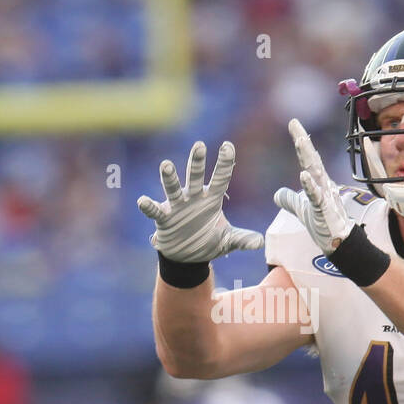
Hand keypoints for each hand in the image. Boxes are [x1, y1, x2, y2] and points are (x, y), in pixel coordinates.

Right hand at [137, 140, 263, 262]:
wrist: (187, 257)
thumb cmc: (208, 241)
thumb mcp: (227, 241)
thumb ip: (243, 238)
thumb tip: (260, 243)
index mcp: (211, 199)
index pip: (220, 178)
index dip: (224, 163)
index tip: (228, 146)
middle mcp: (193, 198)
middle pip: (195, 177)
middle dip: (197, 162)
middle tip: (199, 145)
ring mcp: (177, 206)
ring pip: (173, 189)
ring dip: (170, 178)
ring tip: (166, 165)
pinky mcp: (164, 218)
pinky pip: (155, 211)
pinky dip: (149, 206)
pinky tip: (143, 201)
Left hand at [273, 119, 355, 254]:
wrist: (338, 242)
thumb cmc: (323, 224)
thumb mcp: (301, 209)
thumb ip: (290, 200)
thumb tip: (276, 193)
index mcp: (317, 182)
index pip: (307, 158)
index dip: (300, 141)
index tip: (293, 123)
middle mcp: (322, 184)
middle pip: (311, 158)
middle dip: (303, 140)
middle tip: (294, 123)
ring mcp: (325, 195)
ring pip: (315, 172)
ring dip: (307, 157)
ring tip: (299, 140)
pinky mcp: (325, 209)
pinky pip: (317, 196)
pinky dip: (310, 186)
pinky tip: (303, 176)